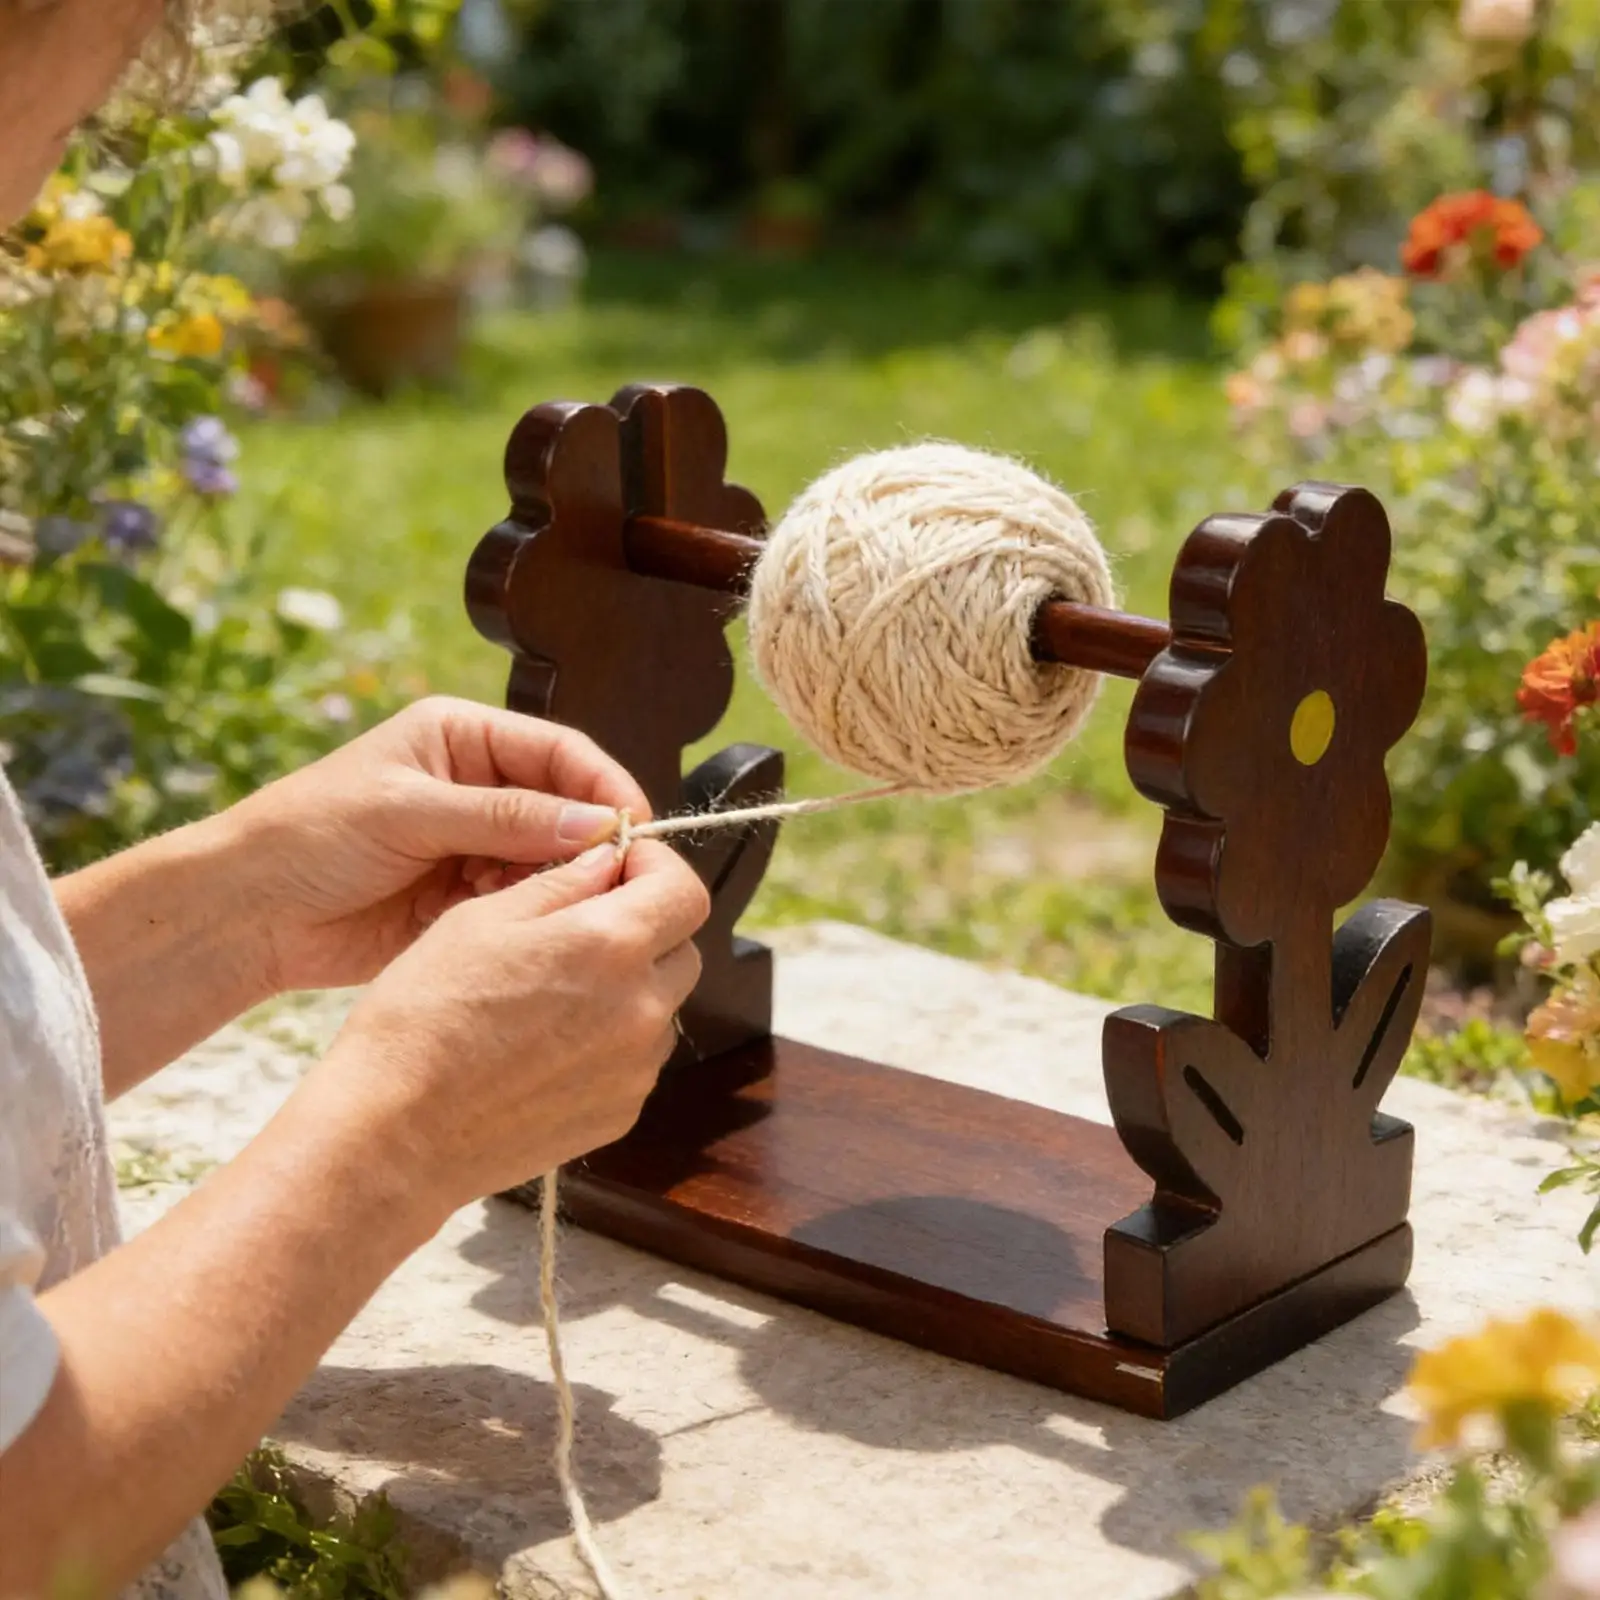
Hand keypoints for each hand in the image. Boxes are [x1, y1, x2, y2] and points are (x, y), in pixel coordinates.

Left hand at [224, 696, 649, 994]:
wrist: (246, 914)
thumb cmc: (306, 836)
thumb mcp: (407, 812)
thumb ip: (504, 817)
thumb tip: (596, 824)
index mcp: (463, 738)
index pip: (560, 752)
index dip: (603, 788)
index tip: (634, 829)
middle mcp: (479, 786)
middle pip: (565, 808)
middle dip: (586, 843)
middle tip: (604, 879)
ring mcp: (475, 844)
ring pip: (551, 861)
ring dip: (556, 884)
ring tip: (543, 905)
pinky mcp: (467, 898)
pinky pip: (523, 902)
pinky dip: (528, 915)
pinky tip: (514, 927)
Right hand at [300, 835, 709, 1211]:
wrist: (396, 1134)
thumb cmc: (423, 1014)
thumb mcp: (481, 920)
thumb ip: (562, 882)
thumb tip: (608, 859)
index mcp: (611, 946)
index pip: (685, 892)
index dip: (659, 869)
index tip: (622, 866)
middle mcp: (641, 1009)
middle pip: (681, 950)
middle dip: (646, 927)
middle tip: (584, 926)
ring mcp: (636, 1069)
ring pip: (662, 1006)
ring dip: (631, 986)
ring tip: (557, 993)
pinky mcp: (621, 1113)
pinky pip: (637, 1058)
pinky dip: (612, 1040)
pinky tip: (548, 1045)